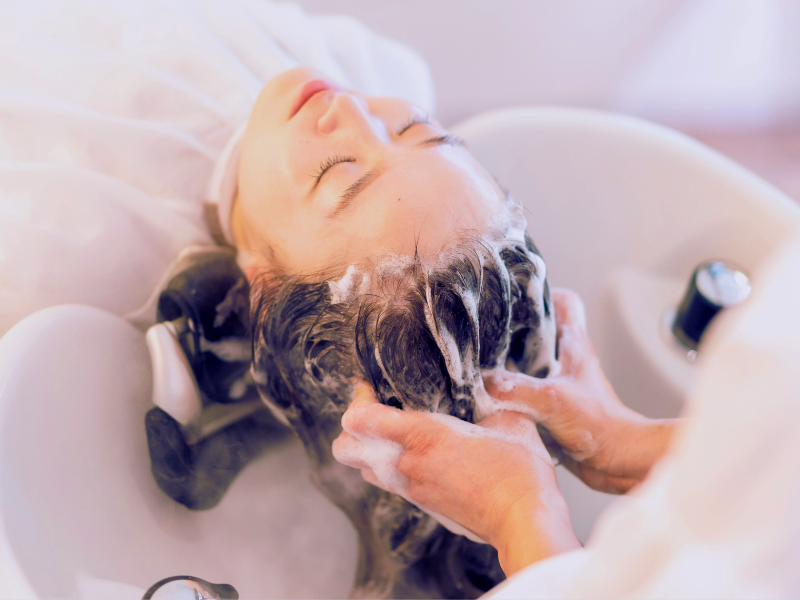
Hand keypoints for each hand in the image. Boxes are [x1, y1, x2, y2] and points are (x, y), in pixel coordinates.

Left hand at [332, 382, 580, 575]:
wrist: (524, 522)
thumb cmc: (520, 470)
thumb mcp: (508, 419)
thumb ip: (488, 398)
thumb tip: (483, 385)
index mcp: (423, 435)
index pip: (360, 419)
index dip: (358, 397)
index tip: (369, 385)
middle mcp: (407, 463)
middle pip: (345, 449)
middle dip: (351, 429)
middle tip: (375, 410)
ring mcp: (411, 488)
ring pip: (364, 468)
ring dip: (370, 450)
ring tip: (394, 432)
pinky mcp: (422, 504)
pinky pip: (389, 482)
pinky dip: (390, 466)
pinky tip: (419, 455)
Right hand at [484, 288, 678, 493]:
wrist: (621, 462)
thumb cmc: (602, 425)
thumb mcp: (553, 400)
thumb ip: (514, 389)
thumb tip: (480, 383)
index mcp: (573, 345)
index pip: (562, 302)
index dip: (540, 293)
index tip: (513, 295)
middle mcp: (566, 361)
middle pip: (538, 331)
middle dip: (511, 330)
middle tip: (484, 332)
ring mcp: (560, 385)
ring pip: (529, 363)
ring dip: (507, 364)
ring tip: (478, 365)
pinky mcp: (553, 409)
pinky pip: (525, 393)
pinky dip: (508, 394)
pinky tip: (488, 400)